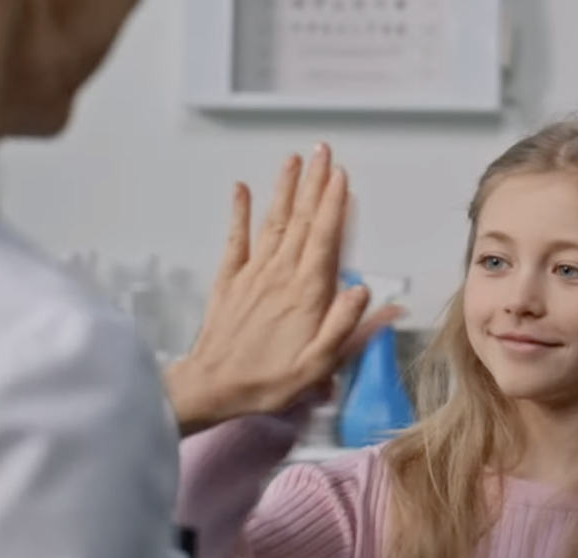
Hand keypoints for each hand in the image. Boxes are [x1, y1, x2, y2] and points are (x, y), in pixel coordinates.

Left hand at [166, 145, 401, 434]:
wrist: (212, 386)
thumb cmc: (270, 381)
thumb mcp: (318, 365)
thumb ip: (345, 327)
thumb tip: (365, 290)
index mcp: (307, 293)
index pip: (325, 239)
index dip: (334, 206)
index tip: (342, 176)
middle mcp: (281, 274)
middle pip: (302, 220)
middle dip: (314, 184)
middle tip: (323, 151)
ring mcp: (252, 273)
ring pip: (274, 221)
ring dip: (285, 188)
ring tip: (293, 159)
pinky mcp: (229, 279)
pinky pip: (236, 239)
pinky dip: (239, 212)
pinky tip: (241, 188)